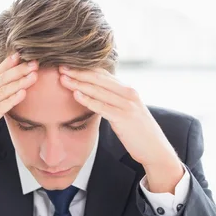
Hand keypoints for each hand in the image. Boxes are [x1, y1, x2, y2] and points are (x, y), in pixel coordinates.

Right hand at [0, 53, 37, 197]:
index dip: (8, 64)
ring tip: (34, 75)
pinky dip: (12, 99)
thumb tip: (9, 100)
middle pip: (1, 80)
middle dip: (19, 70)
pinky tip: (23, 93)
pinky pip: (0, 108)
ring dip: (19, 82)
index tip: (21, 54)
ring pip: (2, 91)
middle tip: (34, 62)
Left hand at [58, 66, 183, 192]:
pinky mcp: (124, 118)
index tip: (68, 65)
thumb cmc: (138, 132)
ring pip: (99, 90)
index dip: (85, 68)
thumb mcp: (127, 112)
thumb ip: (114, 101)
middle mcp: (129, 93)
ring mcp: (127, 105)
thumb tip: (97, 96)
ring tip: (63, 79)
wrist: (155, 149)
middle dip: (79, 72)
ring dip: (79, 83)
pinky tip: (76, 95)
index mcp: (128, 90)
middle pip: (99, 79)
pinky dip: (88, 100)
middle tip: (60, 67)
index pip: (103, 74)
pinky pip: (103, 106)